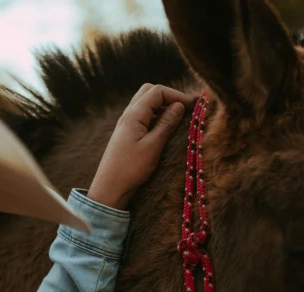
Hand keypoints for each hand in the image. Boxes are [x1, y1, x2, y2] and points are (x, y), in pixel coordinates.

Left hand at [87, 84, 193, 210]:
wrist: (110, 188)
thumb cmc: (131, 169)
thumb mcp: (153, 146)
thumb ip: (166, 124)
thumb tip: (179, 106)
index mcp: (133, 115)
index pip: (157, 92)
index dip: (176, 94)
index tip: (193, 105)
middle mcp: (127, 115)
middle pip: (149, 92)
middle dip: (168, 95)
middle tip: (184, 107)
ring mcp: (125, 124)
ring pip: (145, 103)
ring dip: (162, 105)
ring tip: (177, 117)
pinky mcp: (126, 134)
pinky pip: (142, 116)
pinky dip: (155, 115)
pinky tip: (164, 127)